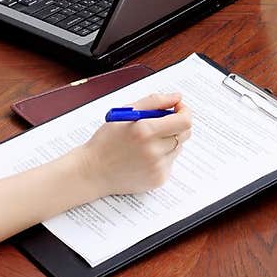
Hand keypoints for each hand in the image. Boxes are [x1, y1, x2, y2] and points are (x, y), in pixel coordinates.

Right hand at [77, 93, 191, 198]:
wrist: (93, 171)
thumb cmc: (106, 141)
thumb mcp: (124, 113)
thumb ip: (153, 102)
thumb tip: (176, 97)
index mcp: (145, 130)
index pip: (184, 121)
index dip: (184, 111)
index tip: (178, 108)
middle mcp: (153, 150)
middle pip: (184, 134)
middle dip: (177, 125)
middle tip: (161, 123)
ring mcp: (157, 167)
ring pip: (178, 147)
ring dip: (168, 141)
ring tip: (146, 143)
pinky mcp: (158, 179)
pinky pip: (170, 162)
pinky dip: (162, 156)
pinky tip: (144, 157)